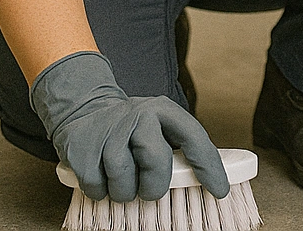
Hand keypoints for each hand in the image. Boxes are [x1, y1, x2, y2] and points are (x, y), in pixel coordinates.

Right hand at [30, 51, 228, 202]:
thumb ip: (182, 150)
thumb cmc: (134, 129)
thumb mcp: (161, 128)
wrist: (85, 110)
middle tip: (150, 189)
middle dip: (155, 185)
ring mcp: (109, 132)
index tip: (220, 191)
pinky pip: (98, 188)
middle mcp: (139, 115)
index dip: (209, 166)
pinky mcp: (83, 150)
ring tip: (123, 179)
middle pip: (156, 160)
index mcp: (164, 110)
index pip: (194, 138)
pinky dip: (101, 192)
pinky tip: (103, 176)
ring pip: (124, 181)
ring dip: (125, 191)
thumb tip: (213, 185)